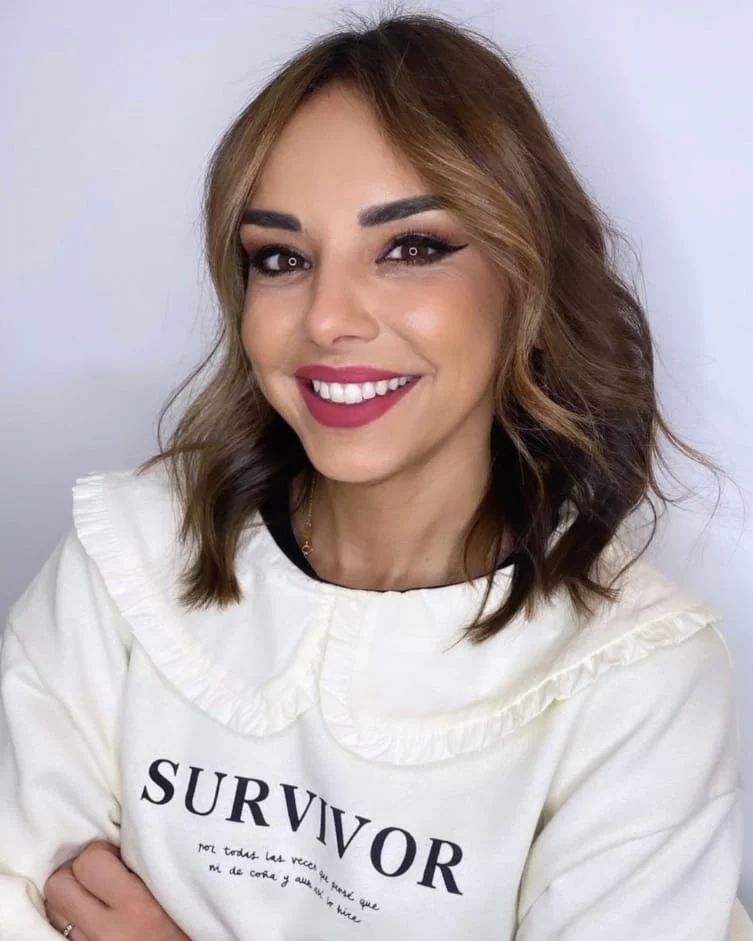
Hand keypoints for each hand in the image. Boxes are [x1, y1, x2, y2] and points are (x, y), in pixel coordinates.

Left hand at [44, 839, 189, 940]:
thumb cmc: (186, 930)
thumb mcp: (175, 897)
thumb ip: (147, 872)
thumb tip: (120, 848)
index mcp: (136, 907)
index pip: (90, 862)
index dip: (100, 854)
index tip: (116, 859)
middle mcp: (106, 931)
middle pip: (59, 884)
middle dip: (75, 873)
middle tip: (100, 876)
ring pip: (54, 909)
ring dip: (70, 898)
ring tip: (95, 898)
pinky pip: (62, 933)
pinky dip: (72, 922)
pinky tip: (91, 921)